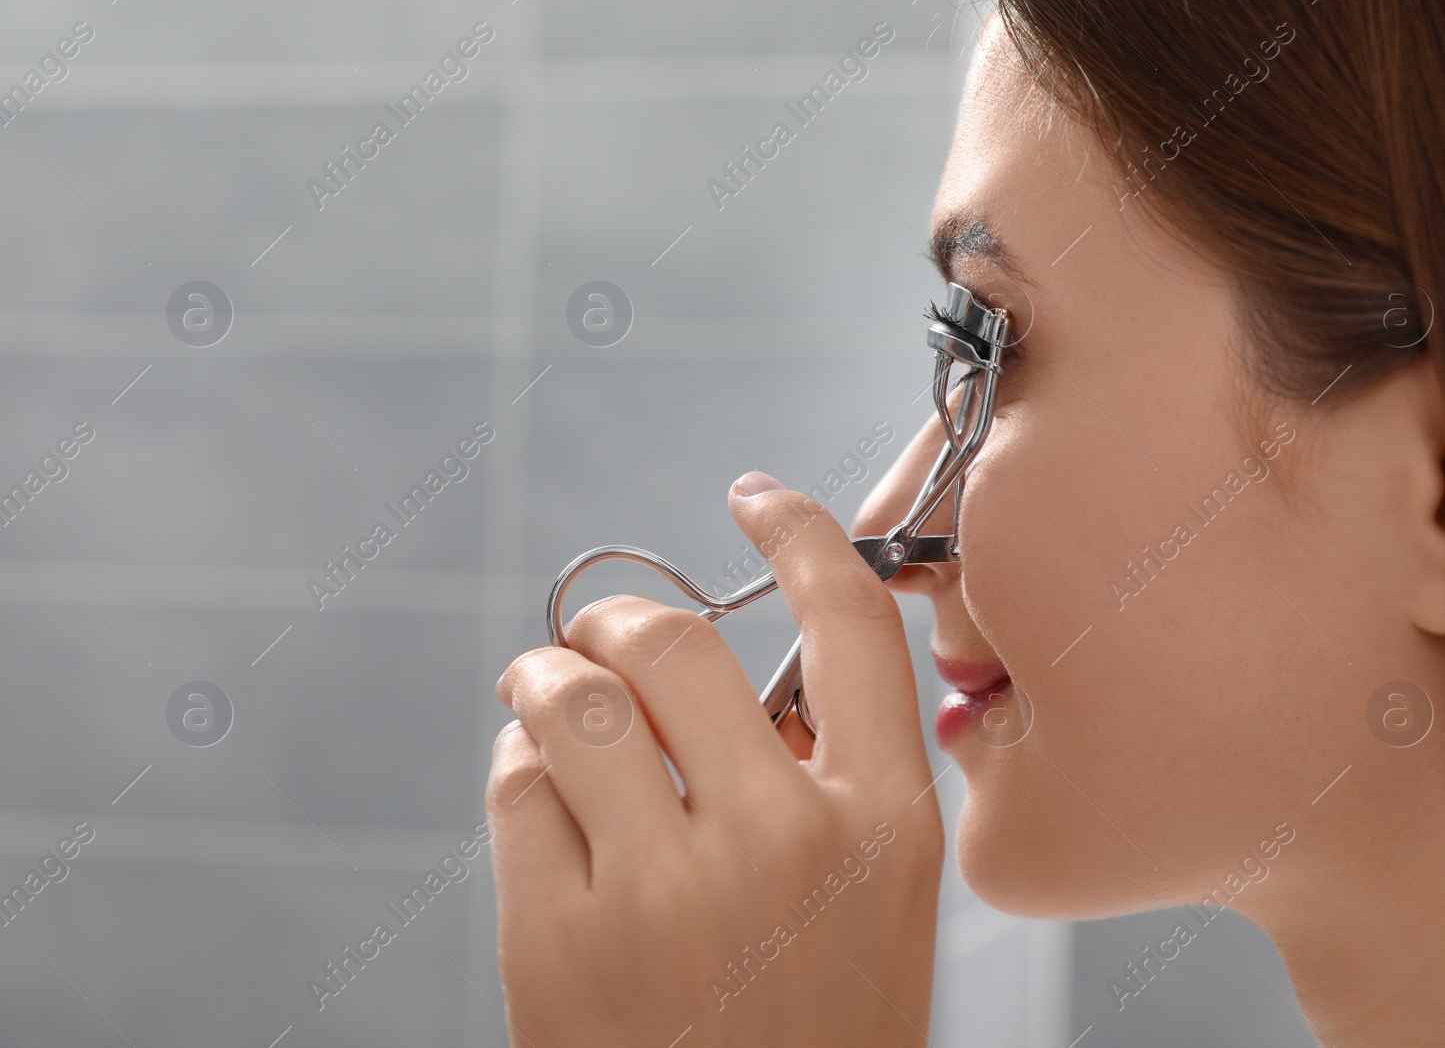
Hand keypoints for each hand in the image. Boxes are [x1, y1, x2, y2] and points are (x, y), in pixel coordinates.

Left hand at [486, 474, 942, 1046]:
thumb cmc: (817, 1033)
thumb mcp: (877, 906)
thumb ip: (828, 781)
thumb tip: (733, 677)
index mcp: (882, 825)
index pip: (849, 626)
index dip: (799, 532)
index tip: (755, 498)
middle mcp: (778, 840)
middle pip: (673, 641)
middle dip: (619, 616)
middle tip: (601, 633)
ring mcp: (663, 891)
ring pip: (572, 698)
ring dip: (547, 678)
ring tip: (547, 698)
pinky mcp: (561, 939)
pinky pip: (515, 785)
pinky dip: (517, 769)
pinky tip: (539, 795)